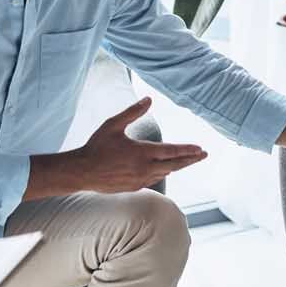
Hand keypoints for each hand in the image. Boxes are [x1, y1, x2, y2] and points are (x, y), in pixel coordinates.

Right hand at [75, 97, 206, 191]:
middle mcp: (144, 168)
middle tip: (204, 155)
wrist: (82, 172)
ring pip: (165, 173)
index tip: (201, 149)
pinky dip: (162, 172)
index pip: (172, 151)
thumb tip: (149, 99)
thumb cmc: (96, 146)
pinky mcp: (134, 187)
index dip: (188, 150)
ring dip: (177, 166)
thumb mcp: (113, 125)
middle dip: (190, 160)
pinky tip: (165, 169)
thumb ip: (132, 112)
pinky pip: (154, 179)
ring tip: (187, 160)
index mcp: (142, 152)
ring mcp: (140, 179)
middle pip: (174, 164)